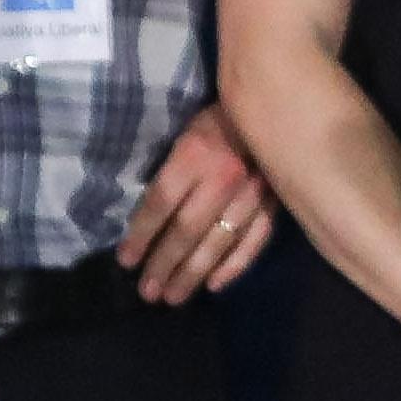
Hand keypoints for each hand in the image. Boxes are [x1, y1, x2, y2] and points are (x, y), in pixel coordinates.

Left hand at [118, 106, 275, 302]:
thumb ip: (170, 172)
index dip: (141, 234)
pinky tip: (215, 285)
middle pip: (187, 229)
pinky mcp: (274, 203)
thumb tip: (146, 217)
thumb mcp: (185, 134)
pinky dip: (235, 265)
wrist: (273, 104)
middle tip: (148, 293)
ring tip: (172, 297)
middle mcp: (222, 178)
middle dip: (164, 264)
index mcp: (193, 155)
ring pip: (218, 242)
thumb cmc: (218, 120)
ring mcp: (251, 194)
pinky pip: (254, 241)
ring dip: (193, 274)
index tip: (126, 261)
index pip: (161, 202)